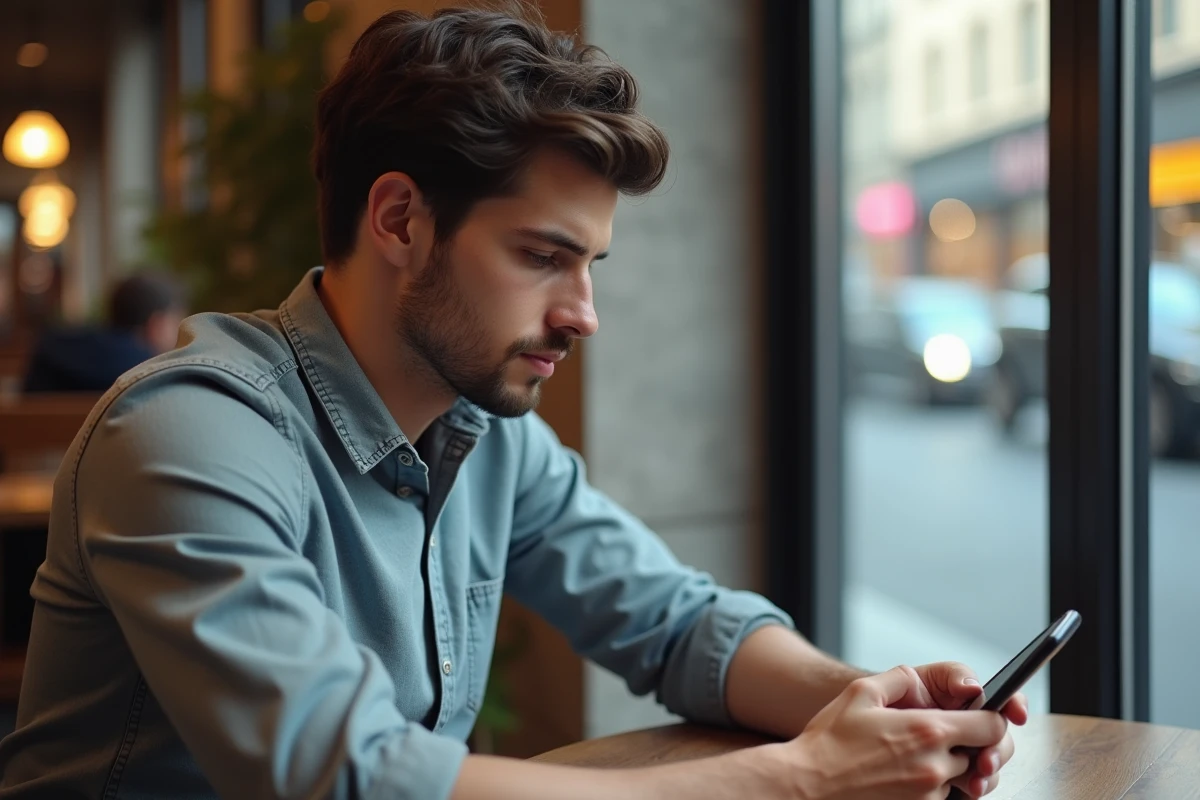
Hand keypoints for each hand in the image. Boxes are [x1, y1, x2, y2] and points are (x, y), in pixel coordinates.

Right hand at [779, 666, 1007, 798]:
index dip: (991, 717)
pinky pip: (940, 796)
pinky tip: (902, 773)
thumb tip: (920, 679)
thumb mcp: (861, 693)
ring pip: (962, 777)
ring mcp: (928, 794)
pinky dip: (930, 784)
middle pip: (983, 754)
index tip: (978, 714)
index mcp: (928, 730)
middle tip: (944, 735)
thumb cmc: (829, 741)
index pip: (991, 725)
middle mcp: (936, 766)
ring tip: (914, 754)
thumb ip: (899, 679)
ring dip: (948, 765)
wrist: (808, 786)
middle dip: (970, 743)